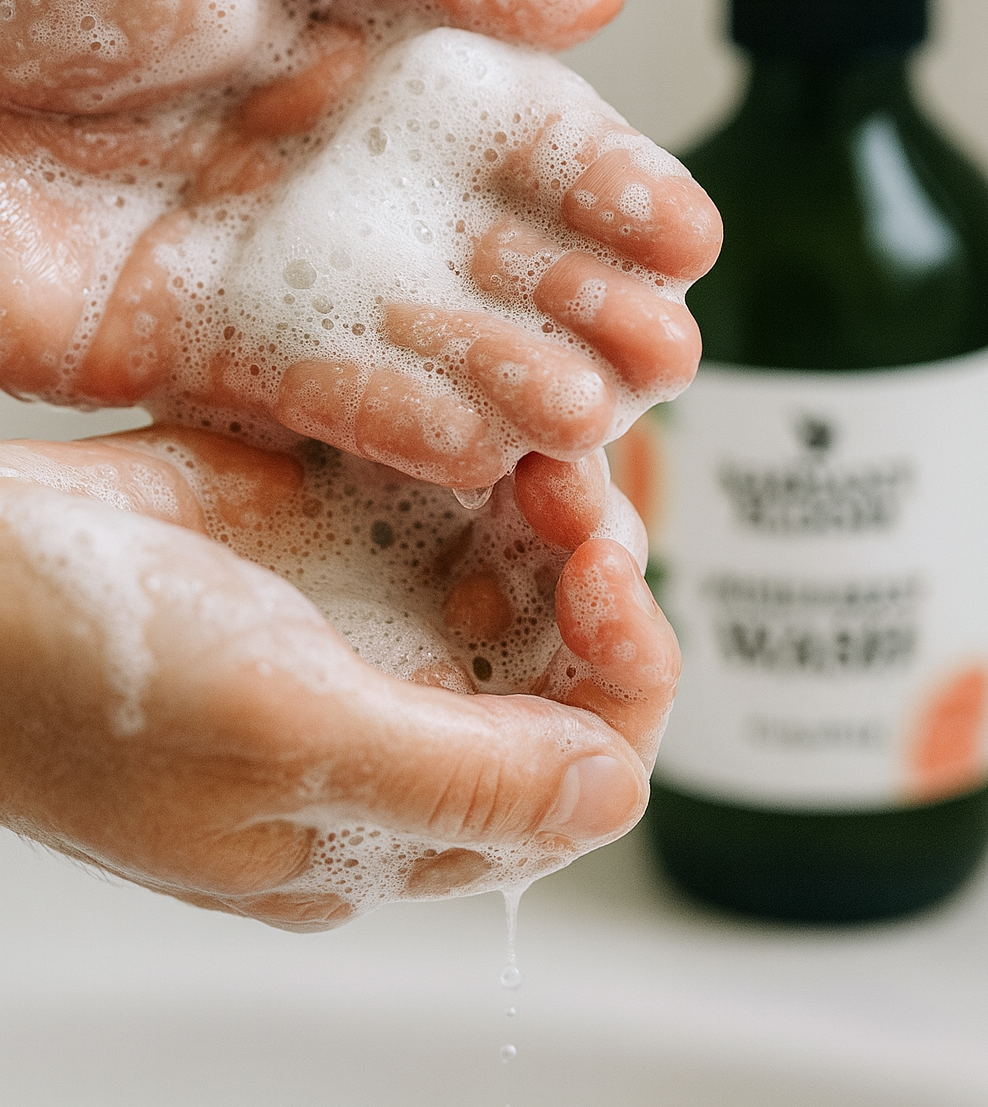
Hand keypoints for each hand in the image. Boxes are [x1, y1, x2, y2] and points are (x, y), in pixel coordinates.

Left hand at [0, 0, 718, 483]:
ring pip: (429, 339)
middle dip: (594, 303)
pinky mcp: (196, 352)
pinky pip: (320, 398)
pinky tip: (485, 449)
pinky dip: (405, 423)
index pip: (523, 130)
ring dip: (520, 381)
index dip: (612, 185)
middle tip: (670, 353)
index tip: (689, 237)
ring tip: (600, 419)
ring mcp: (270, 268)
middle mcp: (330, 170)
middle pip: (498, 252)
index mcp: (357, 48)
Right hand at [0, 430, 677, 929]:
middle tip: (577, 509)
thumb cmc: (87, 677)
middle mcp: (389, 731)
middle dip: (596, 593)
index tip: (609, 597)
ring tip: (542, 463)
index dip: (617, 694)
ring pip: (524, 587)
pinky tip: (500, 446)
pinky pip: (462, 516)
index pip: (567, 787)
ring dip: (559, 527)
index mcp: (378, 825)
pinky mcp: (338, 542)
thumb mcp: (280, 744)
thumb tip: (611, 790)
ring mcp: (364, 630)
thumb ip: (458, 780)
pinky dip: (500, 481)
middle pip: (560, 676)